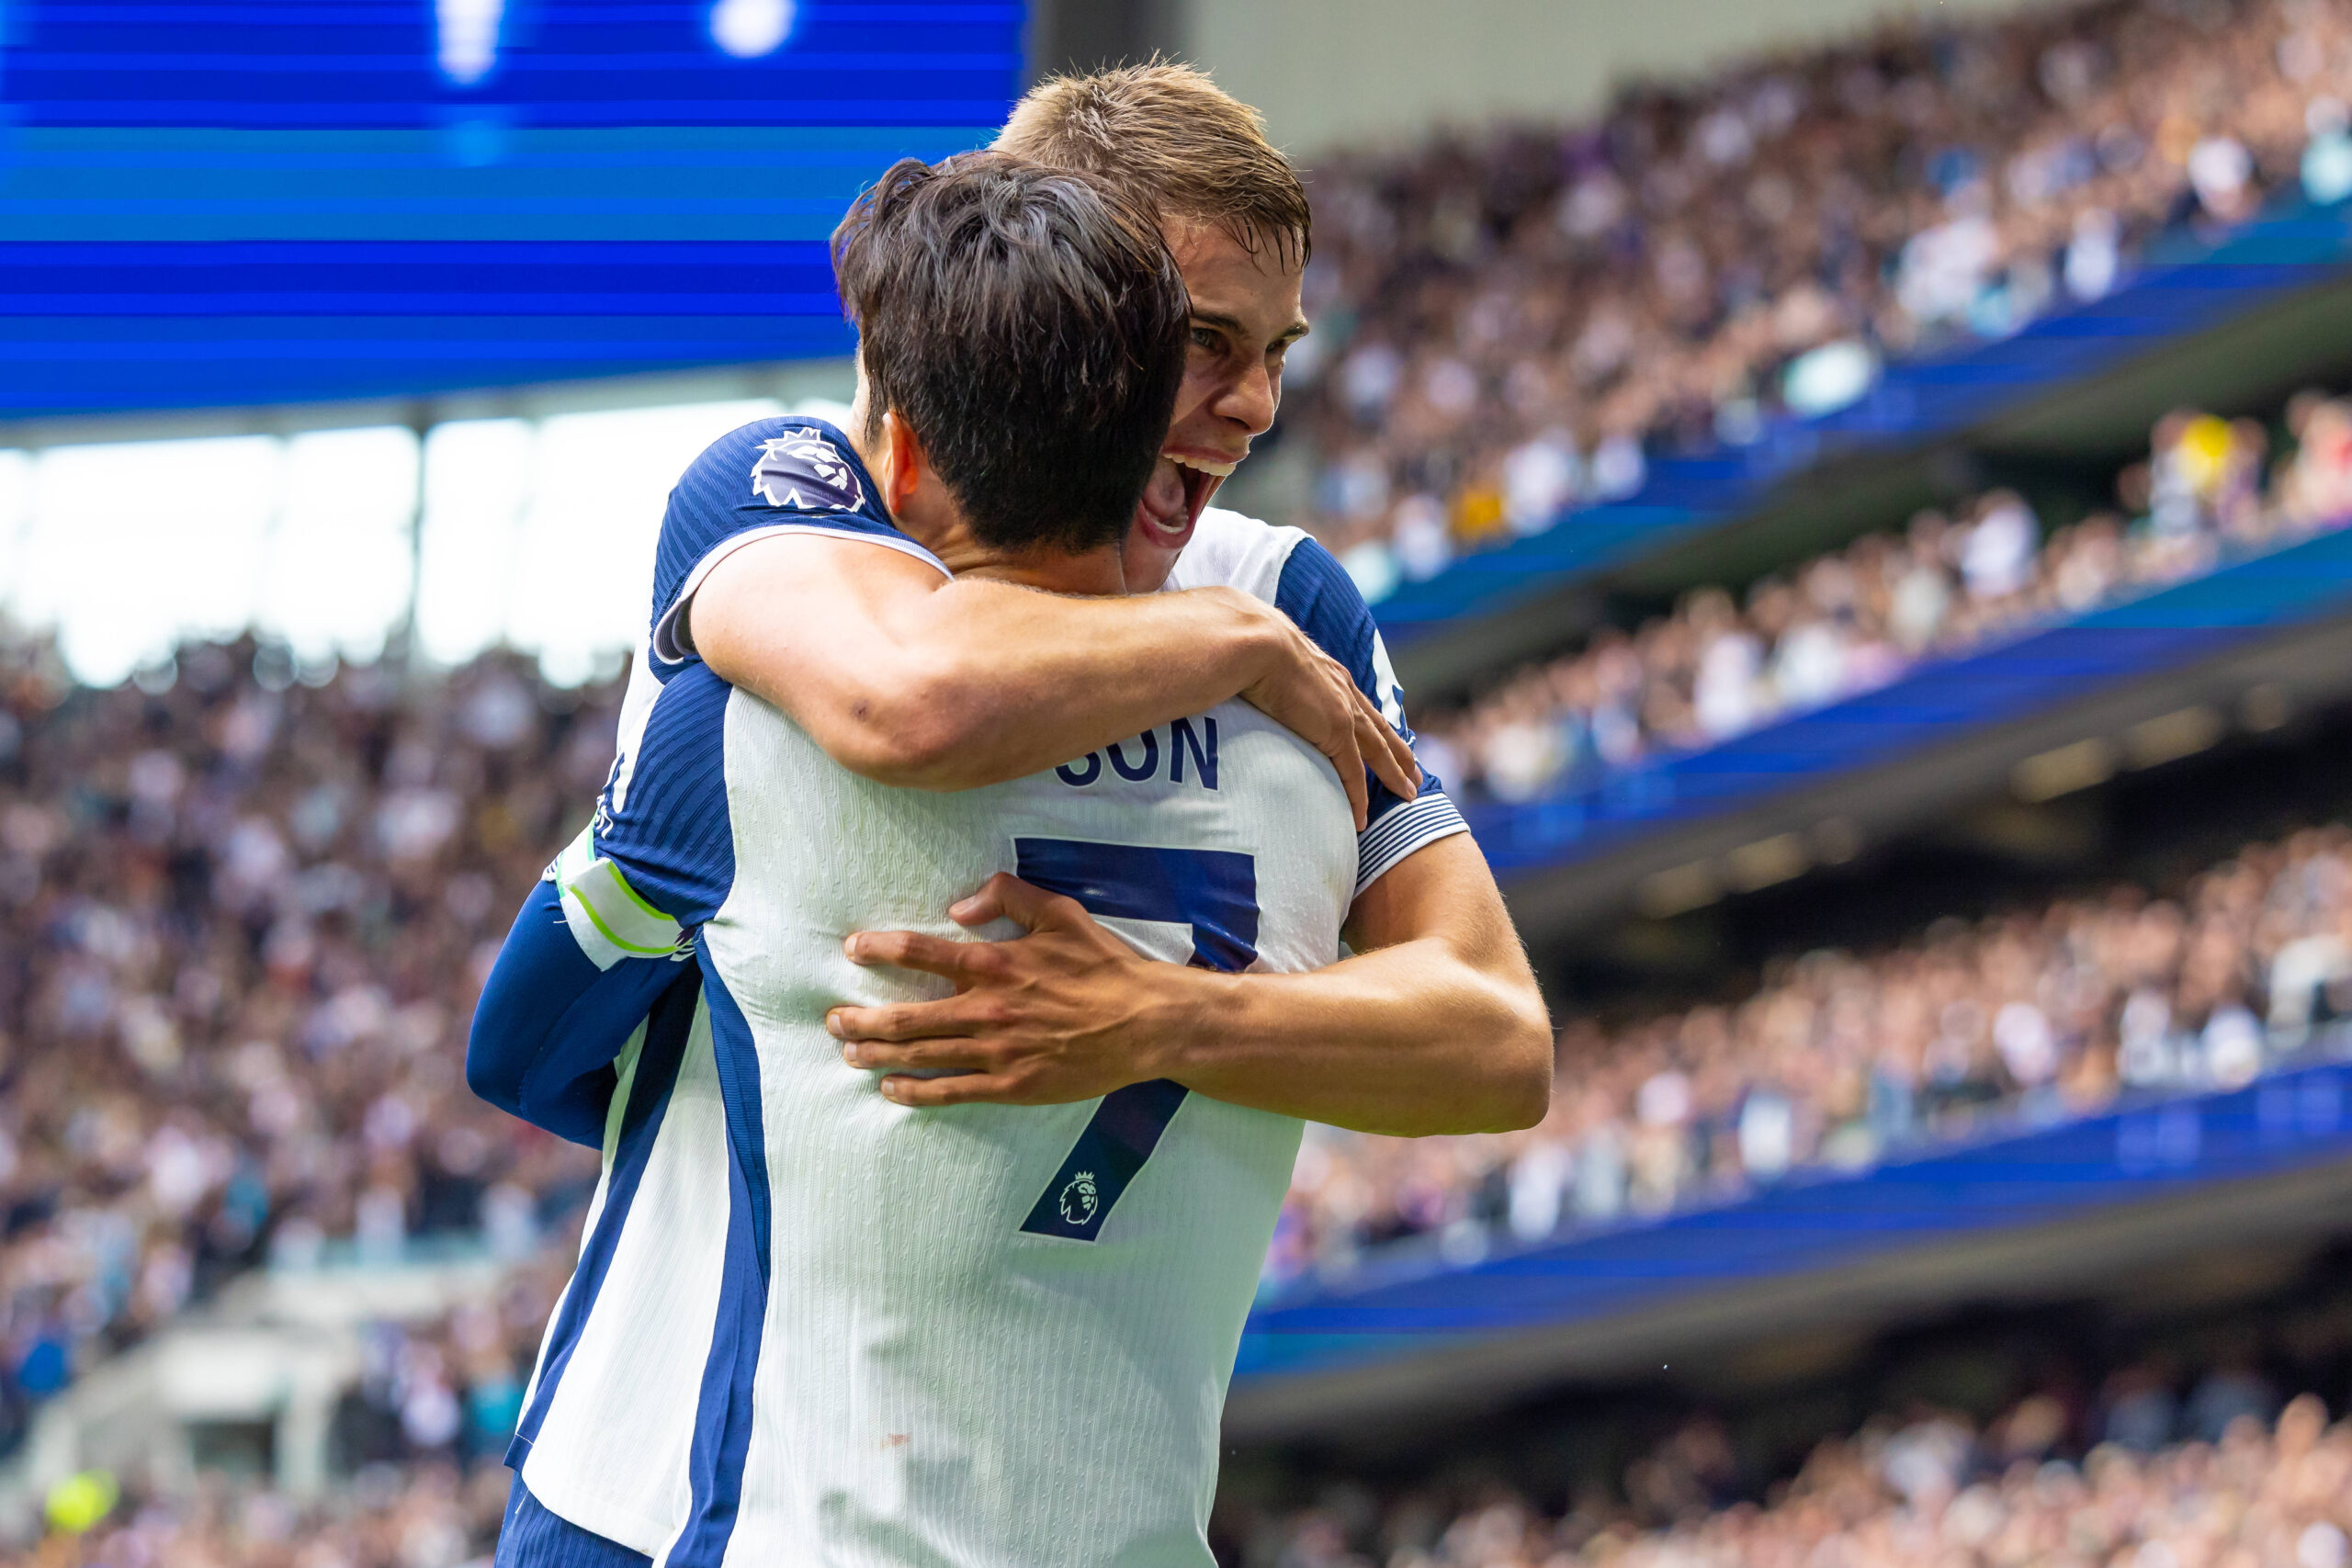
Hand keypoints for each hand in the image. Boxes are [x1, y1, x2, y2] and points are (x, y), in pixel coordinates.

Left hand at [825, 874, 1205, 1107]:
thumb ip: (1009, 895)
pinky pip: (952, 1090)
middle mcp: (988, 1008)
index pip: (924, 952)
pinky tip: (891, 1088)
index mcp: (996, 963)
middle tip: (833, 1019)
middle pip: (908, 1015)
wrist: (1146, 1022)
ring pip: (922, 1054)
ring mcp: (997, 1051)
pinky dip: (915, 1091)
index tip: (853, 949)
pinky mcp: (1012, 1085)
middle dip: (862, 1017)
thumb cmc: (1104, 966)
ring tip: (849, 1051)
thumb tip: (961, 903)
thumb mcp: (1061, 913)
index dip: (881, 949)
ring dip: (879, 1053)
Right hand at [1237, 612, 1419, 831]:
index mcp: (1330, 675)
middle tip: (1415, 772)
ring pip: (1379, 752)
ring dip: (1395, 774)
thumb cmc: (1251, 647)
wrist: (1258, 643)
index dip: (1375, 725)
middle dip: (1400, 751)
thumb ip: (1272, 675)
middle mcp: (1343, 692)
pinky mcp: (1335, 733)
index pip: (1360, 706)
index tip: (1388, 738)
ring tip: (1408, 794)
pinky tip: (1362, 818)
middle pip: (1380, 729)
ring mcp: (1343, 713)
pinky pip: (1353, 773)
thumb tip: (1255, 684)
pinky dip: (1358, 797)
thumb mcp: (1269, 660)